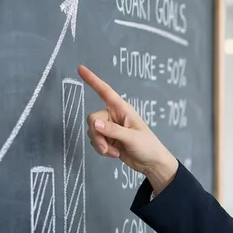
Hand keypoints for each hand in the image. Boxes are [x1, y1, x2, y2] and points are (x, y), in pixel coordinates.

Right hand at [78, 65, 178, 191]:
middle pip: (93, 119)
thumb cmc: (147, 146)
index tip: (80, 69)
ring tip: (114, 152)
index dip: (93, 80)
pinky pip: (95, 141)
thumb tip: (94, 123)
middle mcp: (114, 116)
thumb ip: (113, 130)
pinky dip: (102, 150)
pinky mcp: (107, 140)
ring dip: (100, 144)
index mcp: (122, 109)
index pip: (105, 91)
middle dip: (97, 135)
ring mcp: (109, 128)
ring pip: (92, 131)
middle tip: (106, 148)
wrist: (151, 163)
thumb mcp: (132, 138)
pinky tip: (114, 154)